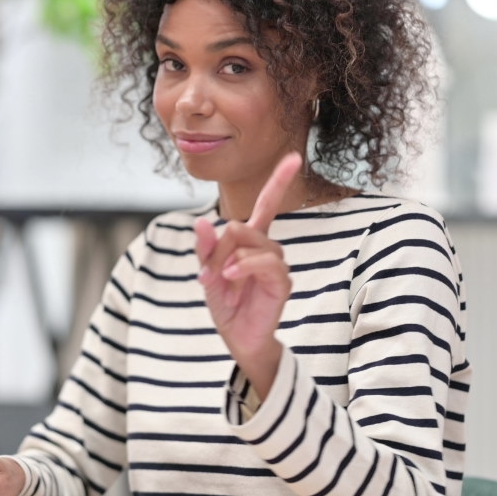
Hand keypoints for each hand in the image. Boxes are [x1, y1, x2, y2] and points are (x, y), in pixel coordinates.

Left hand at [195, 153, 301, 397]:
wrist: (237, 338)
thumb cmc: (226, 305)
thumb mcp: (208, 275)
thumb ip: (206, 250)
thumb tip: (202, 222)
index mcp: (250, 242)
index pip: (267, 204)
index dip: (279, 181)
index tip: (294, 157)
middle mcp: (267, 249)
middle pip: (243, 226)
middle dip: (219, 246)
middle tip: (208, 272)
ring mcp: (276, 266)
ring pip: (254, 242)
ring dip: (230, 259)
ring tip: (221, 279)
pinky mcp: (281, 283)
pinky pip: (265, 263)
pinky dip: (244, 266)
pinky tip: (231, 276)